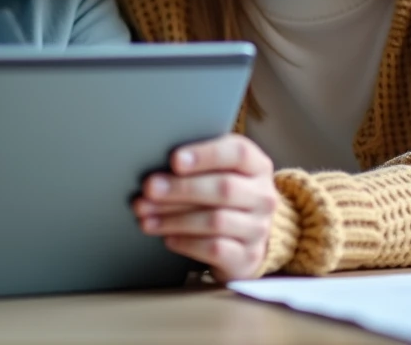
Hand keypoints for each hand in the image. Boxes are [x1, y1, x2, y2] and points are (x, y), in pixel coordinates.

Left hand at [132, 134, 275, 281]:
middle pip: (224, 188)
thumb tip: (156, 168)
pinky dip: (186, 242)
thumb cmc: (220, 196)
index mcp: (257, 166)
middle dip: (181, 189)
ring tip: (146, 217)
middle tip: (149, 189)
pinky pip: (215, 249)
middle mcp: (263, 196)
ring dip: (175, 218)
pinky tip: (168, 237)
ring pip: (216, 220)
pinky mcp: (247, 257)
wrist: (243, 238)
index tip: (174, 160)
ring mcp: (258, 229)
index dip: (205, 155)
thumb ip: (195, 164)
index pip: (238, 153)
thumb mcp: (216, 172)